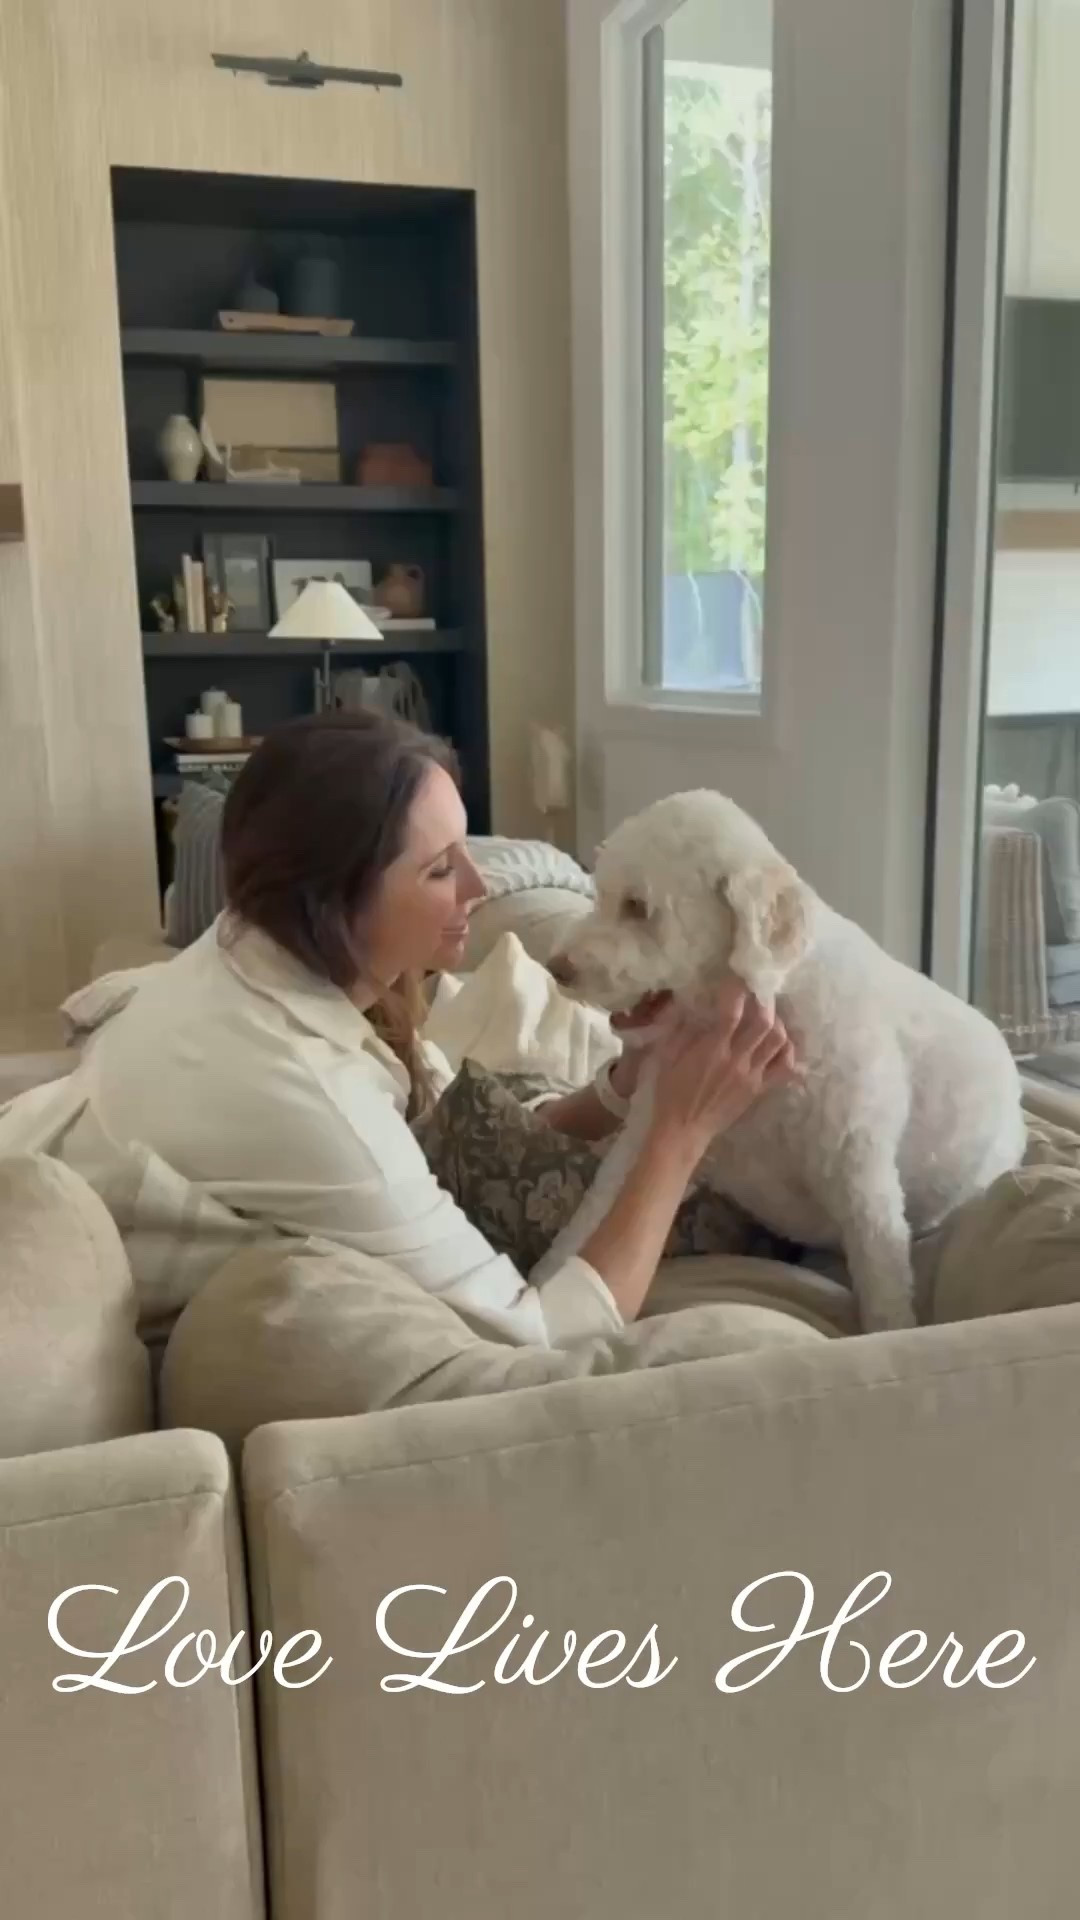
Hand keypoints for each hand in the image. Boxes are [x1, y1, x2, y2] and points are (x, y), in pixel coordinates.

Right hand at [650, 981, 798, 1156]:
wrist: (682, 1131)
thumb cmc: (669, 1093)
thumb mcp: (666, 1056)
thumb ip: (680, 1028)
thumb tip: (692, 1002)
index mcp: (711, 1051)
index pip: (732, 1013)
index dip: (737, 990)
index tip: (736, 979)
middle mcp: (737, 1061)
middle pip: (764, 1023)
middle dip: (764, 1001)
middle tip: (758, 993)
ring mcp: (752, 1076)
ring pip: (779, 1042)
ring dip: (777, 1022)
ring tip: (768, 1016)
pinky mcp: (759, 1090)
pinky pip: (786, 1068)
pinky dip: (789, 1051)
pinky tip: (780, 1043)